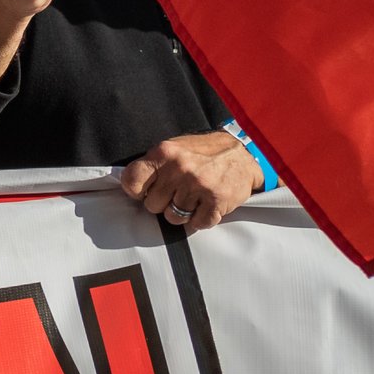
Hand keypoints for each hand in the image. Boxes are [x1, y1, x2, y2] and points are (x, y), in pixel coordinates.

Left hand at [120, 132, 259, 234]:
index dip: (135, 191)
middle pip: (152, 205)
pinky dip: (201, 220)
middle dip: (162, 203)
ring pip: (173, 218)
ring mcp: (199, 185)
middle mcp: (179, 169)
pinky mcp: (217, 201)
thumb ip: (152, 166)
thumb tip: (130, 188)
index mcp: (163, 153)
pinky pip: (197, 224)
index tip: (144, 192)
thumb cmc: (202, 153)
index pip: (131, 181)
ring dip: (181, 213)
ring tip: (192, 199)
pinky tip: (205, 206)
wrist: (243, 152)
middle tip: (176, 194)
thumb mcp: (173, 149)